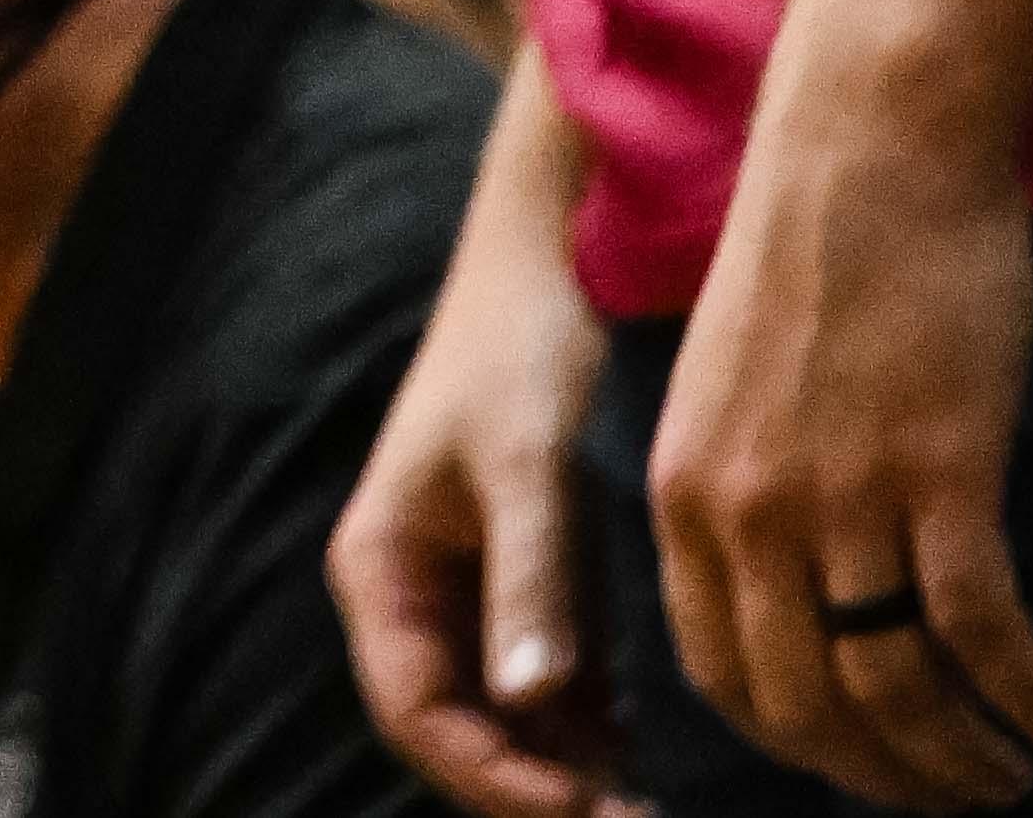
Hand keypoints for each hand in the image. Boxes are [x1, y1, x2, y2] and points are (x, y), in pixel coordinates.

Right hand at [334, 90, 642, 817]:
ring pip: (504, 722)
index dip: (491, 777)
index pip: (418, 712)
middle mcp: (412, 596)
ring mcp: (468, 596)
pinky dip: (590, 732)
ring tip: (653, 808)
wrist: (547, 269)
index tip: (582, 807)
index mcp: (379, 569)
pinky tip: (652, 756)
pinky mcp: (523, 587)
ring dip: (565, 771)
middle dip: (533, 791)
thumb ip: (528, 583)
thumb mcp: (524, 468)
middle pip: (458, 733)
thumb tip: (531, 702)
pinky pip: (545, 689)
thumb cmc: (519, 355)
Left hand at [649, 68, 1032, 809]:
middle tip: (957, 797)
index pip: (722, 679)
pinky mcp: (937, 469)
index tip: (862, 768)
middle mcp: (744, 508)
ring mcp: (839, 492)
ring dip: (960, 759)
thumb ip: (746, 490)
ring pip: (892, 688)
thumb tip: (795, 597)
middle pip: (808, 708)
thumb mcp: (734, 390)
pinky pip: (977, 631)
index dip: (798, 746)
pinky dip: (1023, 696)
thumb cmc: (816, 259)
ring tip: (1013, 776)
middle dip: (885, 778)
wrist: (866, 142)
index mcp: (682, 492)